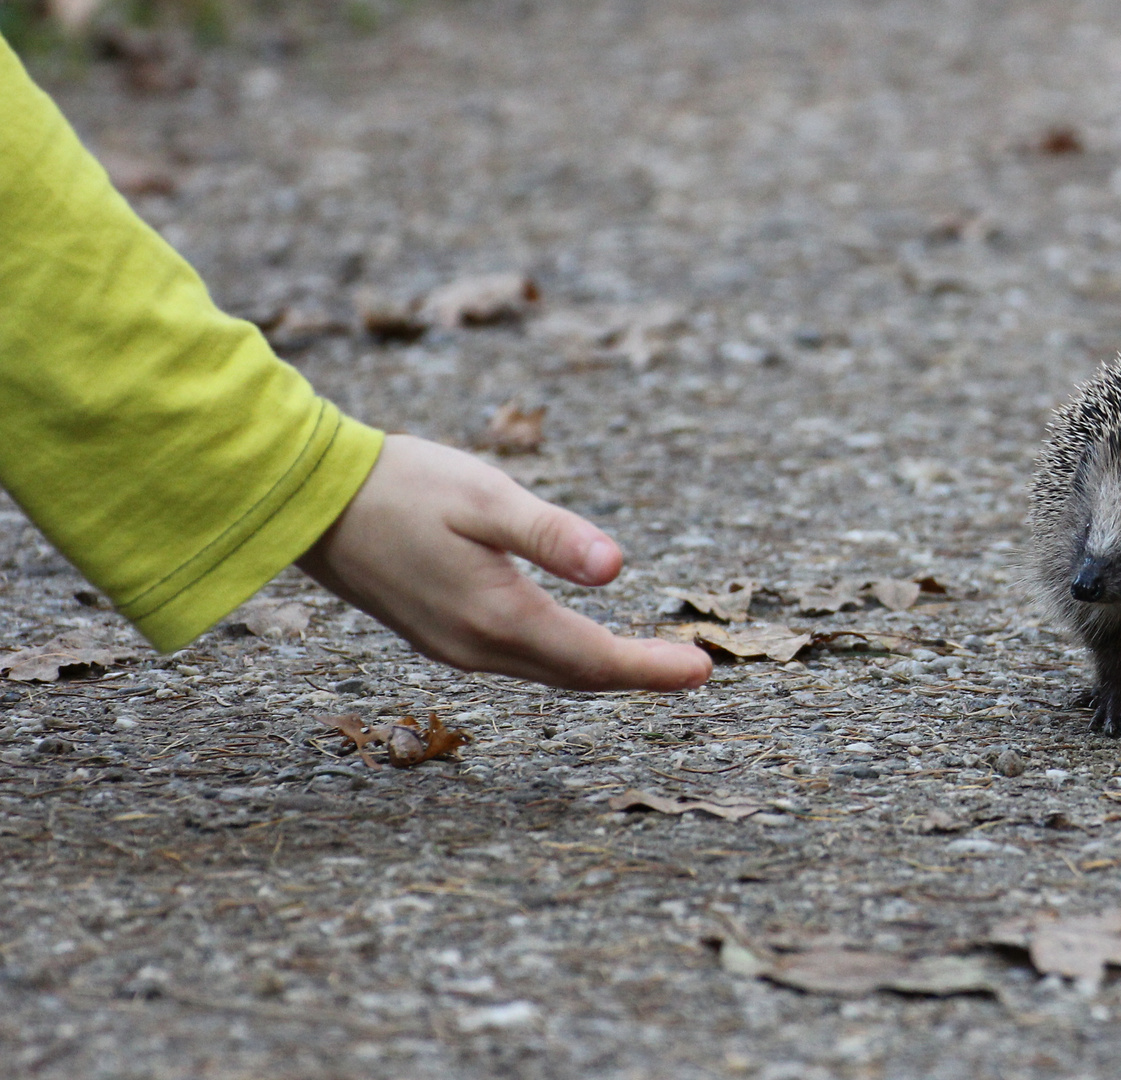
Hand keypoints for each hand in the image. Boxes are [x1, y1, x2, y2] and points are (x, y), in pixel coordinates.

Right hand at [296, 434, 712, 690]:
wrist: (309, 500)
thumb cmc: (402, 486)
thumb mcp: (486, 497)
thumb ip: (553, 536)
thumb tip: (618, 570)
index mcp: (498, 617)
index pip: (595, 659)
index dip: (653, 668)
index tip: (705, 669)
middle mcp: (477, 648)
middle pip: (576, 677)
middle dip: (636, 676)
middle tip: (693, 671)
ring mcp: (454, 649)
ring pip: (546, 674)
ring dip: (599, 671)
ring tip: (651, 663)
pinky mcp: (438, 636)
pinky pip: (518, 663)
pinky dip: (561, 660)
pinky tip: (578, 646)